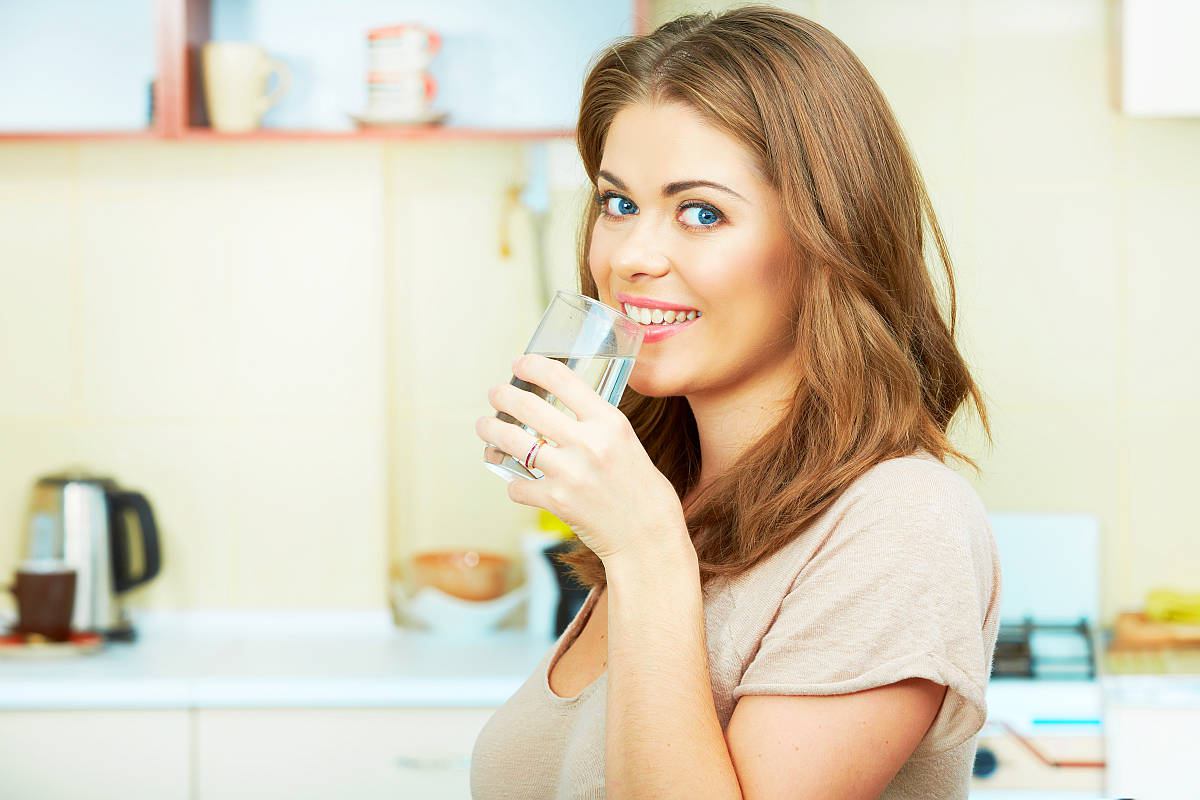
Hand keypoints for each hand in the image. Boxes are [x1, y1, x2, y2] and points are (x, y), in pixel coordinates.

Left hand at [476, 354, 690, 564]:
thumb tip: (558, 410)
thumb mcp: (627, 442)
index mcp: (609, 422)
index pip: (563, 379)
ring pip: (513, 442)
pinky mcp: (556, 501)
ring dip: (491, 431)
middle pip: (528, 406)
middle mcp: (588, 443)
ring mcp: (570, 472)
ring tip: (485, 427)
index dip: (534, 366)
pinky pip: (518, 486)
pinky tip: (517, 483)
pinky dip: (514, 484)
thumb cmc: (641, 489)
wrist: (648, 536)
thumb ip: (596, 424)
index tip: (520, 364)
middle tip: (495, 394)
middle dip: (503, 396)